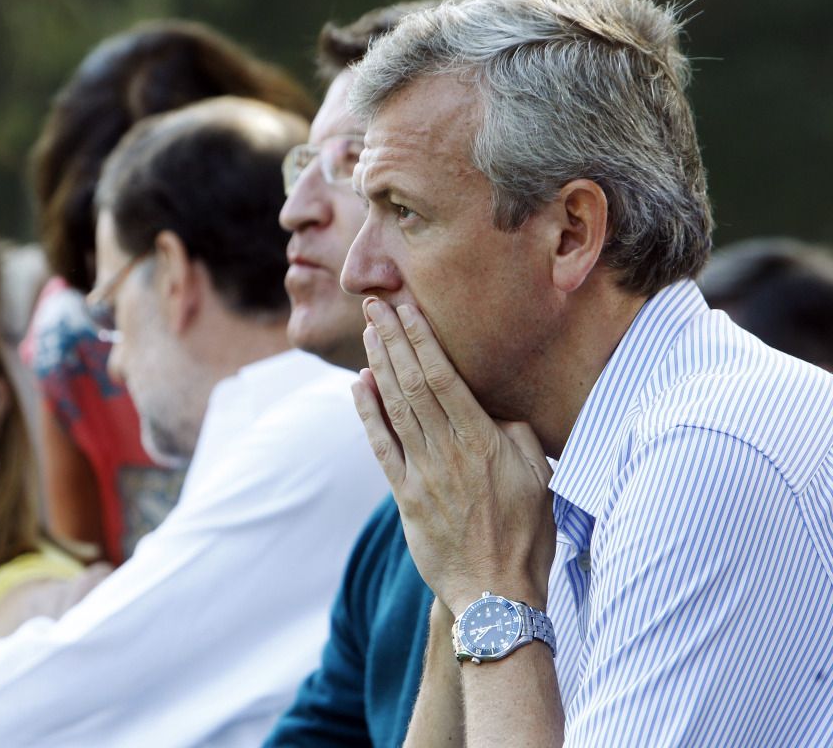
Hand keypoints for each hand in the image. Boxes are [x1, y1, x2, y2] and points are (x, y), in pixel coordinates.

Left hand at [351, 298, 555, 614]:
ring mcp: (421, 473)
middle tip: (374, 304)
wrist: (496, 593)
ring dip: (379, 365)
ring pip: (394, 408)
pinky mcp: (404, 497)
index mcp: (482, 440)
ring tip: (368, 331)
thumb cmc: (526, 534)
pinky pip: (381, 447)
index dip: (421, 339)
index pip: (443, 377)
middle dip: (393, 339)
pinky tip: (359, 385)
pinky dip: (367, 414)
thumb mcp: (538, 476)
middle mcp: (447, 451)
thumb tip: (496, 406)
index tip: (407, 308)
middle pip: (412, 383)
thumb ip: (515, 433)